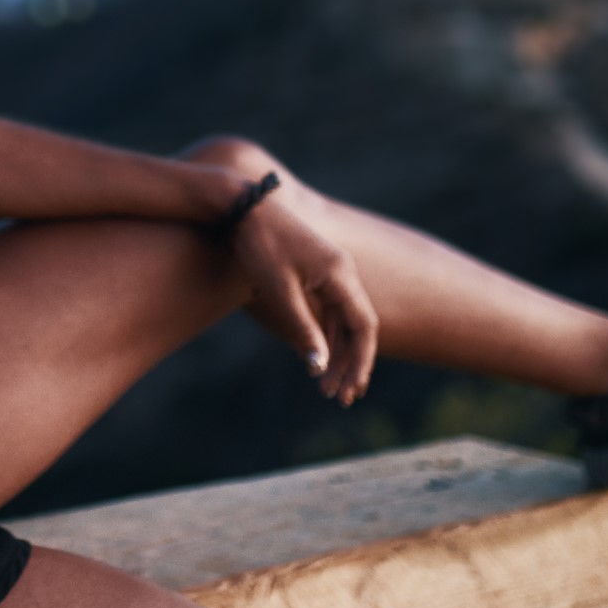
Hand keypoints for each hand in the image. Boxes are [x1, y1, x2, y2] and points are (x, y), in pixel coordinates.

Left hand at [230, 186, 379, 406]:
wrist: (243, 208)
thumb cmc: (259, 247)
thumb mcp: (279, 292)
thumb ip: (302, 329)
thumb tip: (319, 367)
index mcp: (340, 275)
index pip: (364, 327)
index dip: (361, 361)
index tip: (351, 391)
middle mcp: (343, 272)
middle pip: (358, 327)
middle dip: (351, 364)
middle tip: (339, 399)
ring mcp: (331, 270)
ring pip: (344, 320)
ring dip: (338, 353)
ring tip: (326, 386)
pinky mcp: (316, 270)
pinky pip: (330, 309)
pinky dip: (326, 335)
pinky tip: (315, 357)